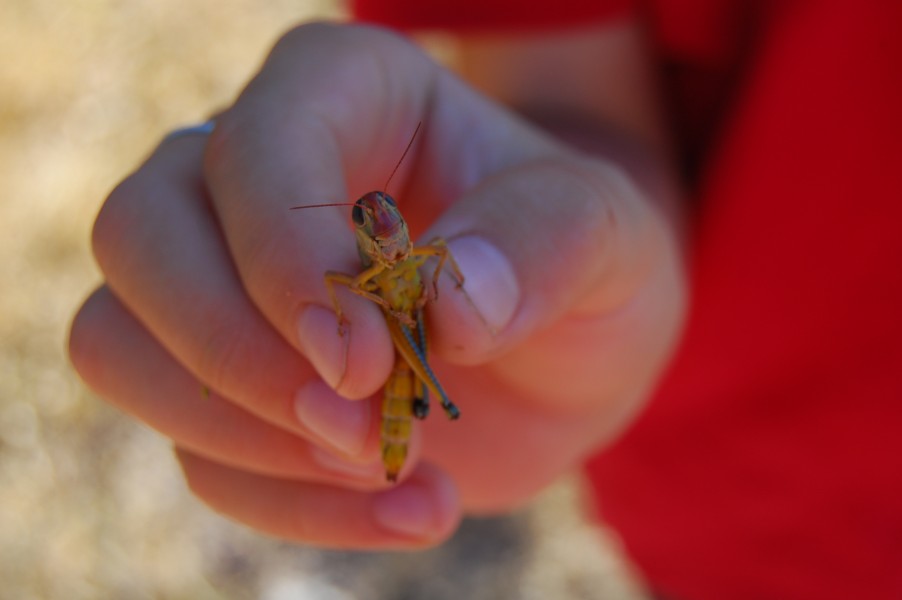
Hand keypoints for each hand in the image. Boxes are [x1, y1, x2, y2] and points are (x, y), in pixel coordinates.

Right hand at [69, 22, 685, 548]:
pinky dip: (290, 506)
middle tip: (357, 424)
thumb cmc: (583, 259)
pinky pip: (194, 450)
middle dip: (235, 356)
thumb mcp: (608, 234)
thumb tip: (450, 308)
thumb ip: (542, 245)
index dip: (285, 258)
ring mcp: (222, 278)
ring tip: (392, 473)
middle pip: (137, 236)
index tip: (369, 360)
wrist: (570, 345)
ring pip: (119, 345)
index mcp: (340, 90)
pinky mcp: (230, 382)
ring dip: (246, 441)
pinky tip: (412, 509)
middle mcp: (249, 170)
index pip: (250, 150)